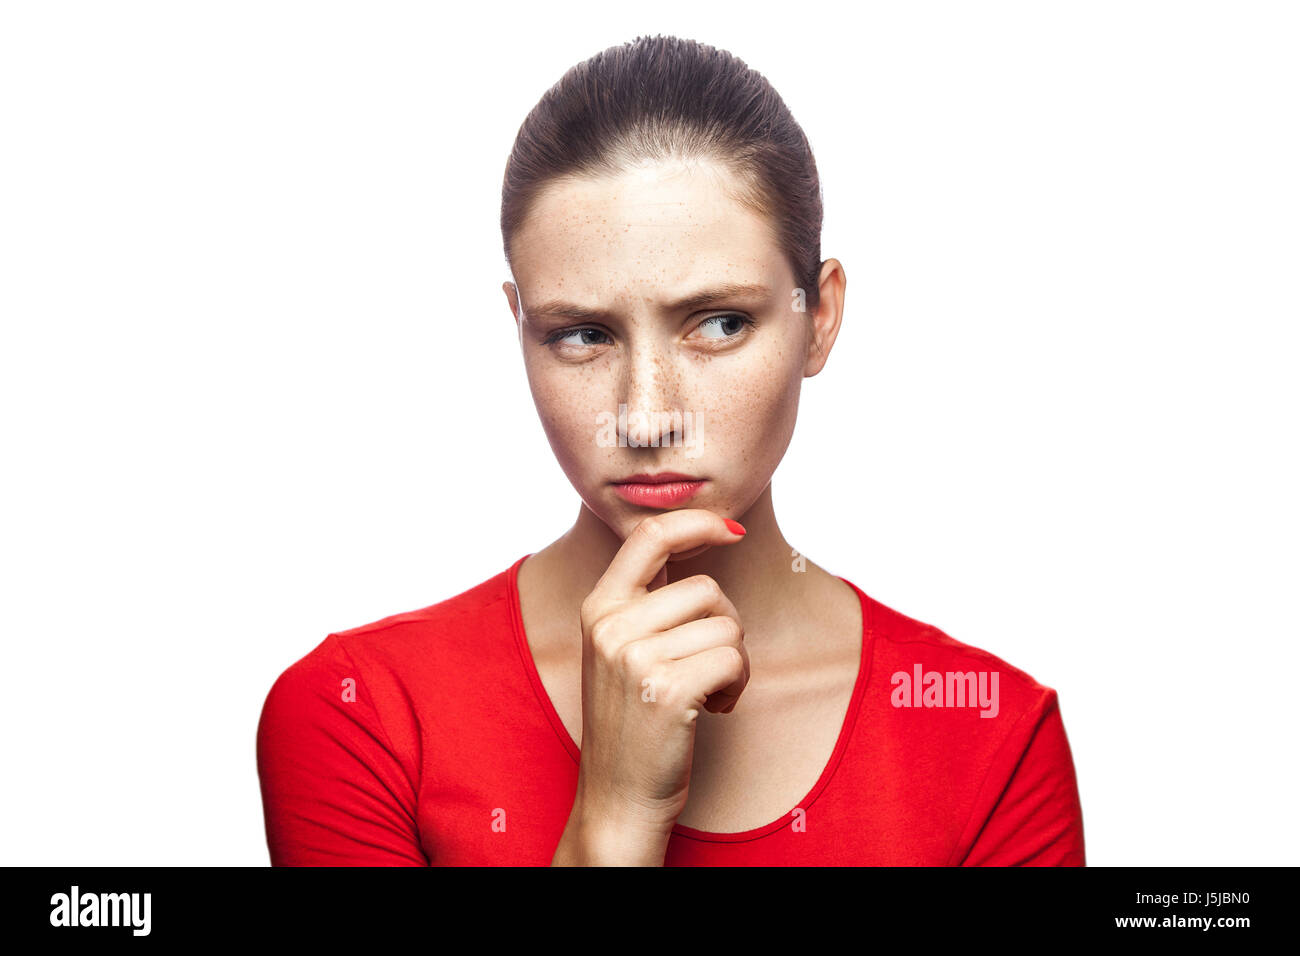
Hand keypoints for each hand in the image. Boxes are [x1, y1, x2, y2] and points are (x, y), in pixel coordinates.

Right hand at [551, 508, 748, 864]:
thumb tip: (699, 533)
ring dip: (733, 662)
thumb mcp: (621, 650)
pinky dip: (737, 685)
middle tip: (705, 667)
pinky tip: (713, 709)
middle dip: (724, 625)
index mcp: (598, 608)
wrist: (617, 799)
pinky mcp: (667, 688)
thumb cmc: (632, 723)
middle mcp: (611, 625)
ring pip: (727, 625)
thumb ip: (647, 600)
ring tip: (705, 693)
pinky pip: (733, 658)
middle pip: (707, 588)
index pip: (649, 536)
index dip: (696, 522)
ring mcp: (635, 657)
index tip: (731, 529)